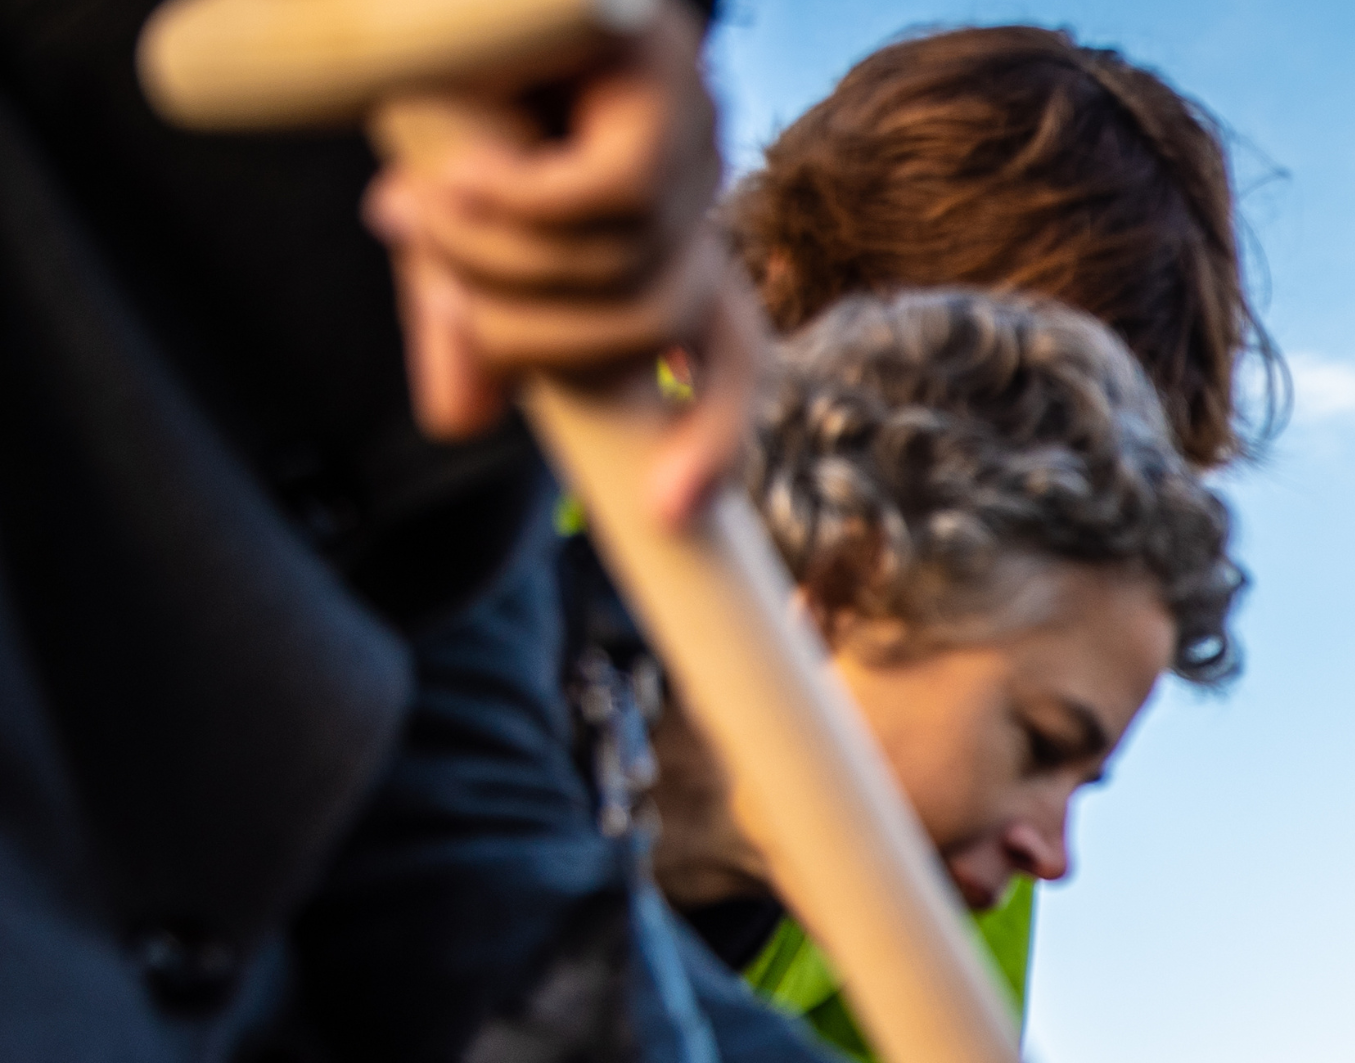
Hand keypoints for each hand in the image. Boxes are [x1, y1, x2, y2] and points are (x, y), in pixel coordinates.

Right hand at [360, 2, 761, 525]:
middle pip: (654, 326)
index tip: (665, 511)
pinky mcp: (657, 62)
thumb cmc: (442, 89)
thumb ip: (459, 315)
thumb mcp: (445, 223)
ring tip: (423, 203)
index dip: (717, 435)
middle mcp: (691, 188)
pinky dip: (518, 201)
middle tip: (437, 284)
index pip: (734, 352)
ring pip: (622, 264)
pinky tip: (457, 169)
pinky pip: (606, 194)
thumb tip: (457, 421)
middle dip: (531, 335)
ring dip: (501, 260)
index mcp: (663, 236)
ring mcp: (685, 123)